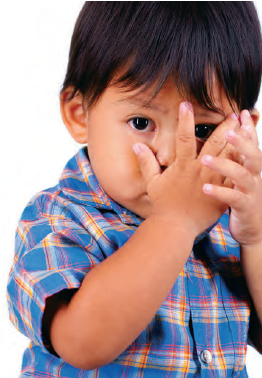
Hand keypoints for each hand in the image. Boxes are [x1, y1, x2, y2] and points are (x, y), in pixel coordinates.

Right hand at [133, 102, 238, 236]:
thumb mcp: (151, 182)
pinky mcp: (222, 193)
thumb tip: (137, 145)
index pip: (184, 137)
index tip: (186, 104)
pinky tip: (250, 154)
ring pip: (228, 156)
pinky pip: (235, 175)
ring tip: (246, 128)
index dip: (185, 119)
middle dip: (223, 126)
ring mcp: (213, 181)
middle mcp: (200, 170)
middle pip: (214, 143)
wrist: (176, 227)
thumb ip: (146, 162)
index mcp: (183, 166)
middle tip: (232, 113)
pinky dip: (242, 163)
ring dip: (237, 140)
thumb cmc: (163, 205)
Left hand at [201, 110, 261, 245]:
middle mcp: (252, 177)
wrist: (253, 230)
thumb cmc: (242, 200)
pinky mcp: (244, 207)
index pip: (250, 145)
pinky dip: (220, 192)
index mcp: (249, 168)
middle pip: (252, 155)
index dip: (248, 129)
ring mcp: (250, 192)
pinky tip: (205, 188)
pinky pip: (233, 197)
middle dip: (242, 141)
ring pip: (242, 174)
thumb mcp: (240, 179)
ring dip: (224, 165)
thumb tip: (220, 144)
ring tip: (204, 159)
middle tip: (228, 128)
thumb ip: (234, 161)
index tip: (241, 112)